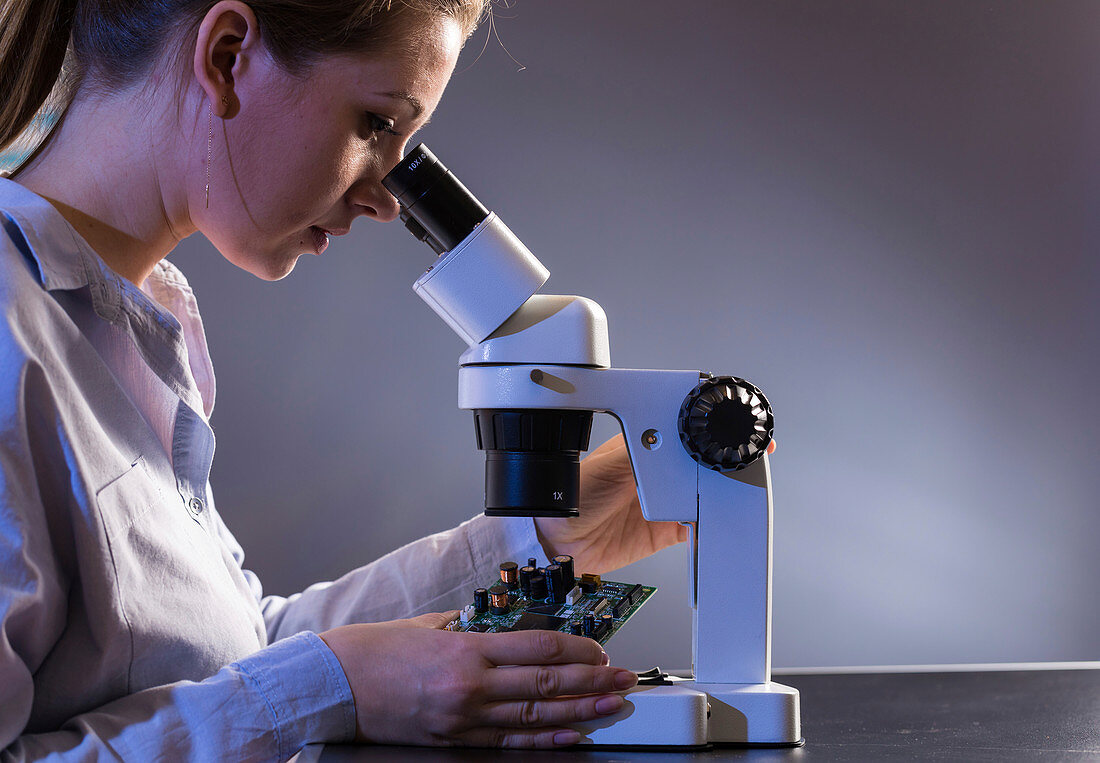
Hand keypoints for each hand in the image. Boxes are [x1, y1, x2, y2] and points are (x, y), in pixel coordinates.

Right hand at [319, 613, 636, 747]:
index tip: (601, 649)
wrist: (336, 685)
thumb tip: (505, 632)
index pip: (540, 646)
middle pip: (548, 681)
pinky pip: (510, 741)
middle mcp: (472, 684)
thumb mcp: (431, 625)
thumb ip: (472, 630)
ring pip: (536, 714)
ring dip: (581, 711)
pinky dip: (546, 738)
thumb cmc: (377, 651)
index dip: (578, 648)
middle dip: (593, 681)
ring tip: (613, 707)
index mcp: (468, 647)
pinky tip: (573, 735)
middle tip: (625, 679)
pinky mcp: (455, 740)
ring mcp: (465, 716)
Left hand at [535, 434, 775, 574]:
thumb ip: (652, 458)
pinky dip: (709, 527)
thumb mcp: (614, 466)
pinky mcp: (663, 531)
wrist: (556, 543)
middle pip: (701, 465)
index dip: (712, 435)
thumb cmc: (572, 495)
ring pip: (705, 496)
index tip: (737, 435)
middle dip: (722, 466)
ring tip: (733, 495)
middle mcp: (658, 472)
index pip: (686, 434)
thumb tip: (683, 447)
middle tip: (743, 469)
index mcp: (646, 444)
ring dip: (719, 496)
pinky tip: (715, 522)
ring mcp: (663, 501)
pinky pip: (696, 528)